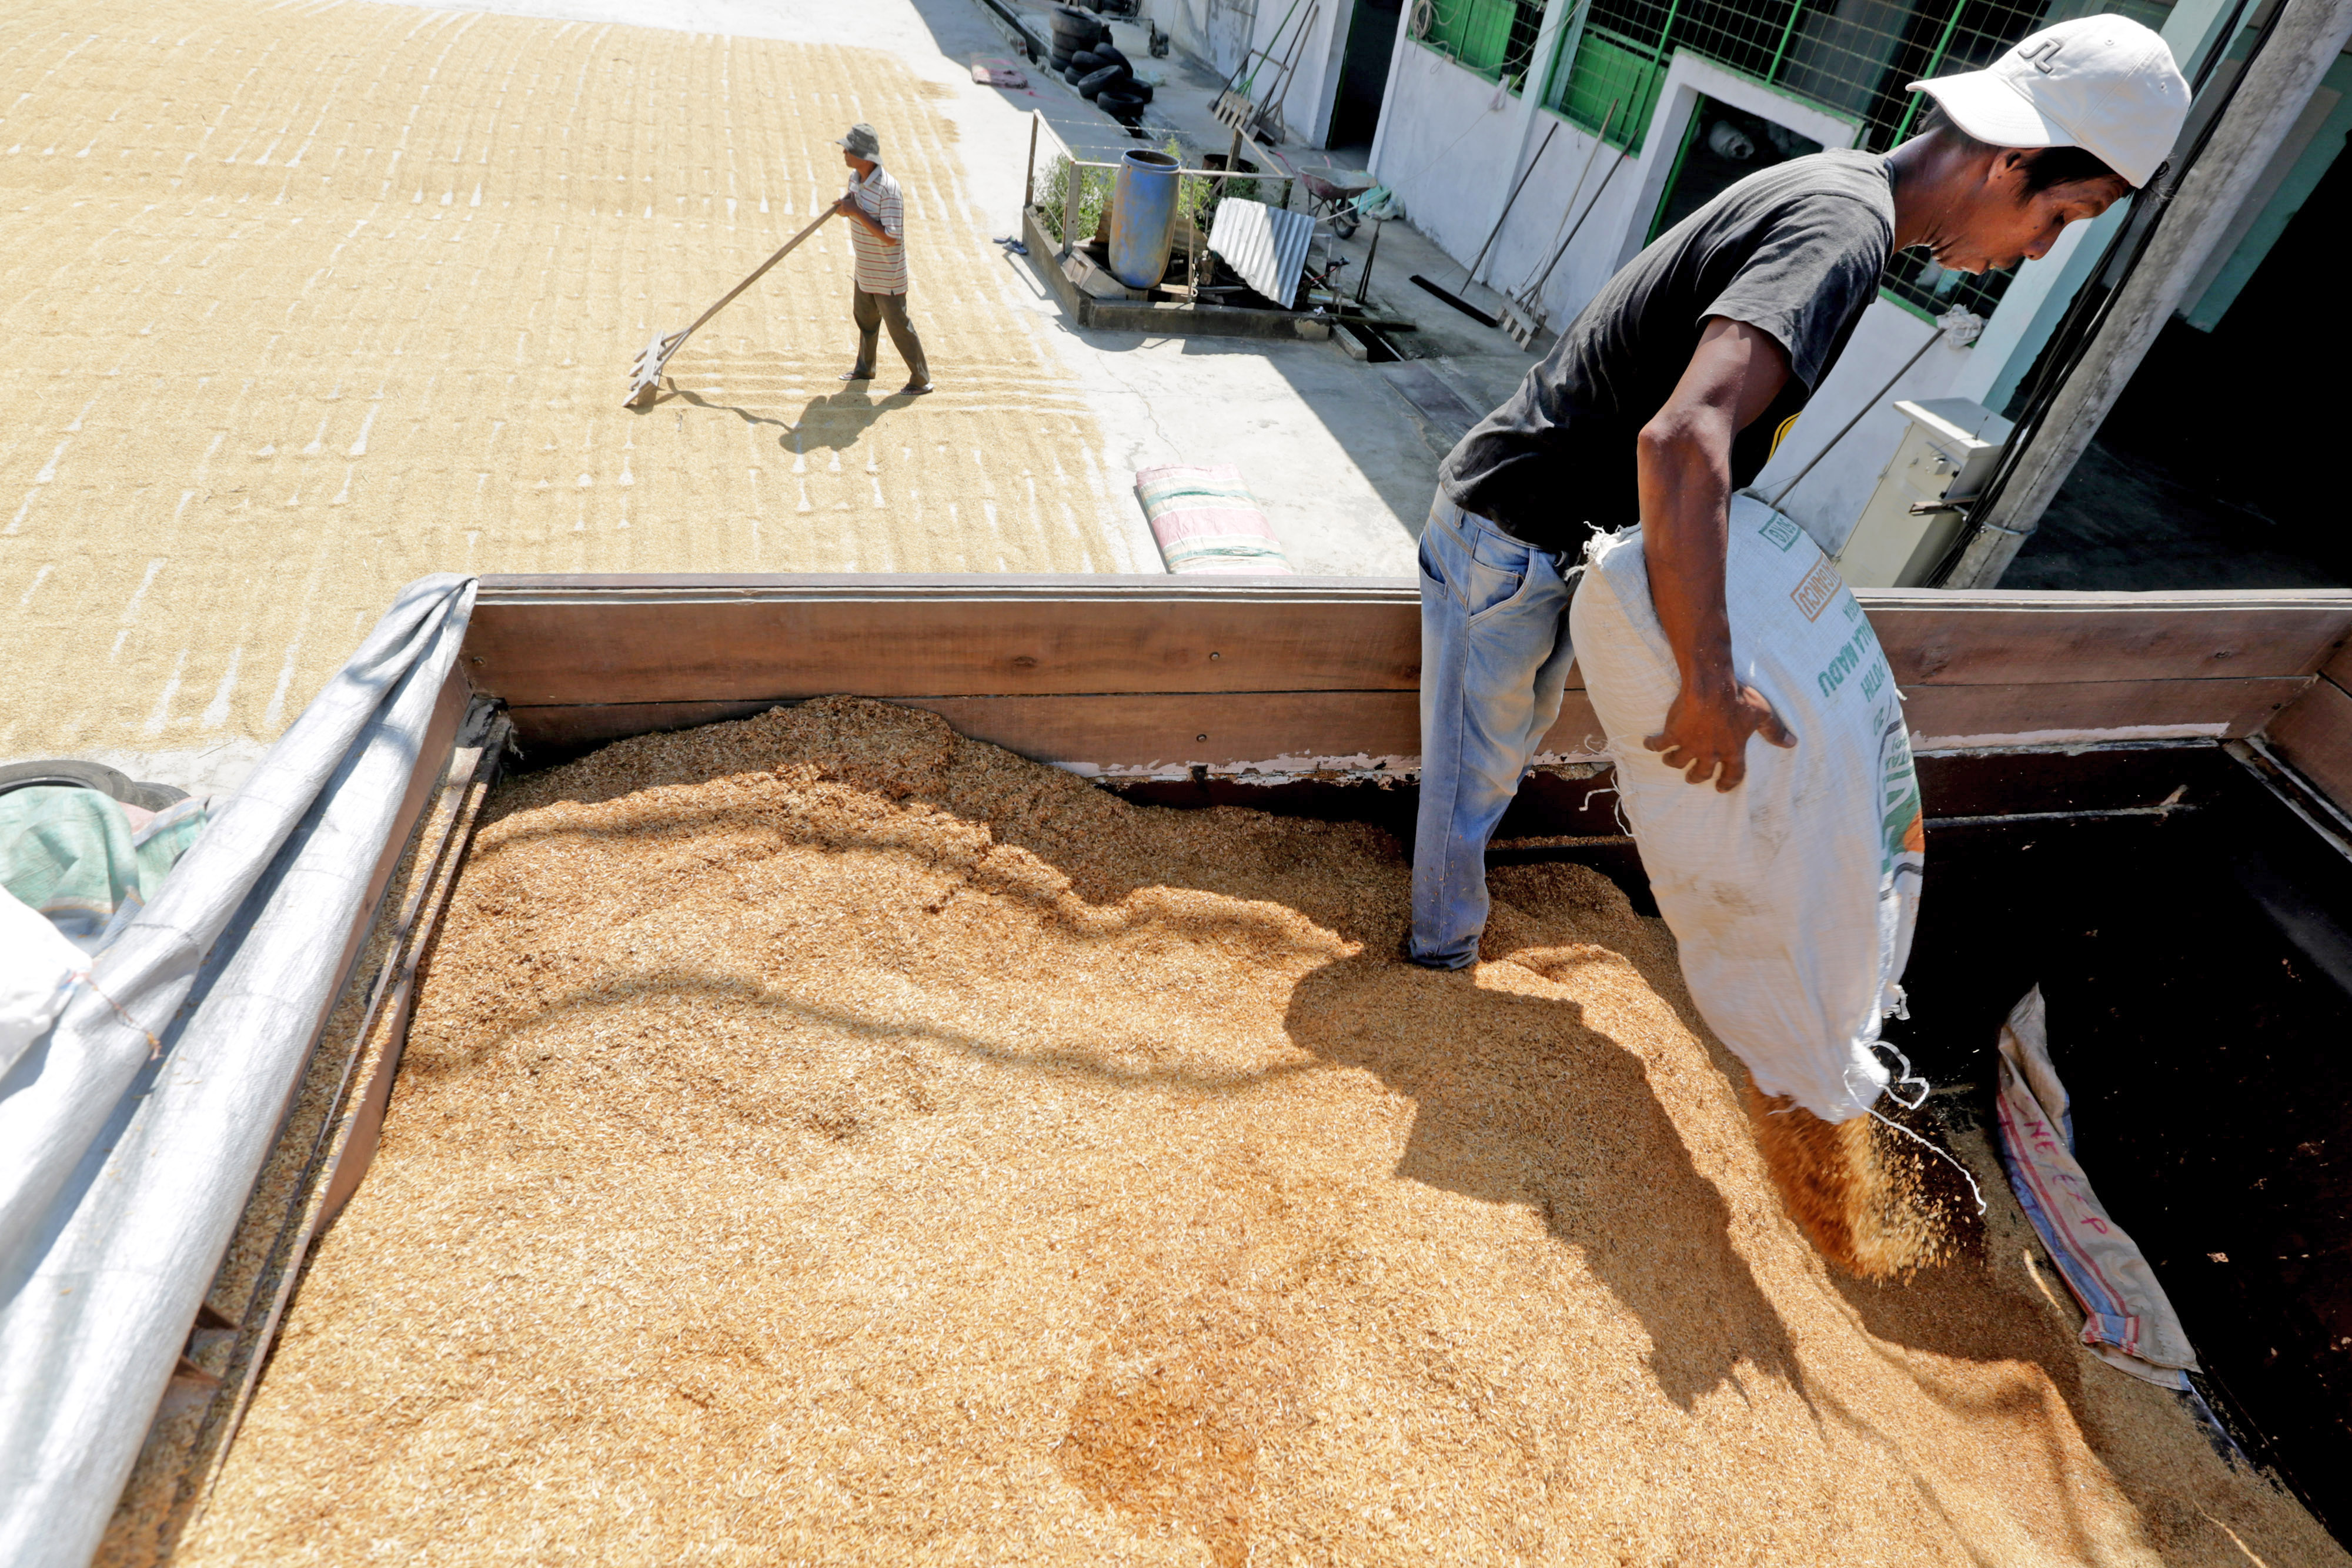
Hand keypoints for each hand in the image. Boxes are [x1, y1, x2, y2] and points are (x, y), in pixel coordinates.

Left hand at [832, 195, 859, 218]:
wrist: (856, 210)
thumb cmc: (854, 204)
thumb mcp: (853, 199)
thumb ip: (852, 195)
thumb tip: (852, 191)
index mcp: (843, 201)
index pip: (837, 202)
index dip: (834, 202)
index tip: (832, 203)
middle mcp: (842, 205)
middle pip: (838, 208)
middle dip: (836, 209)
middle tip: (835, 211)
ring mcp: (843, 209)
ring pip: (839, 211)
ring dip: (837, 212)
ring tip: (836, 213)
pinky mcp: (844, 212)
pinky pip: (841, 214)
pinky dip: (840, 214)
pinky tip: (839, 214)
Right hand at [1643, 678, 1794, 790]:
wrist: (1712, 687)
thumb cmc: (1739, 699)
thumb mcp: (1761, 714)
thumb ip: (1775, 730)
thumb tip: (1792, 743)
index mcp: (1733, 750)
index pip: (1733, 775)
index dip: (1727, 784)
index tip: (1720, 787)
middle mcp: (1710, 753)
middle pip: (1700, 773)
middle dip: (1695, 777)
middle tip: (1691, 777)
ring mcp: (1690, 745)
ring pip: (1677, 763)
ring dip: (1674, 762)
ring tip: (1671, 759)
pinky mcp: (1673, 734)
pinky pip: (1658, 745)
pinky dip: (1652, 745)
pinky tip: (1648, 742)